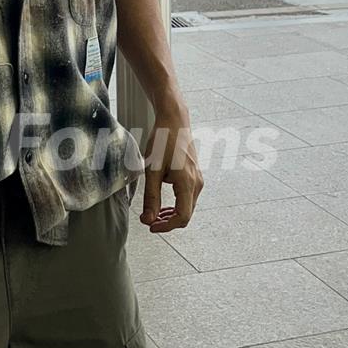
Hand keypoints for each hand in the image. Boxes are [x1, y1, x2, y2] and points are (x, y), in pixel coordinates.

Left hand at [139, 101, 203, 233]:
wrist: (174, 121)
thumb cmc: (163, 141)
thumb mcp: (152, 171)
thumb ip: (151, 197)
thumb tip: (149, 219)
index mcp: (187, 183)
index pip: (182, 217)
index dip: (166, 227)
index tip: (151, 226)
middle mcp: (197, 183)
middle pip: (186, 214)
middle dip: (167, 221)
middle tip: (149, 221)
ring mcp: (198, 179)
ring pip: (187, 206)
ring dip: (171, 214)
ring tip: (154, 214)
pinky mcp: (195, 175)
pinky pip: (188, 197)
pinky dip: (176, 204)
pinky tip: (163, 203)